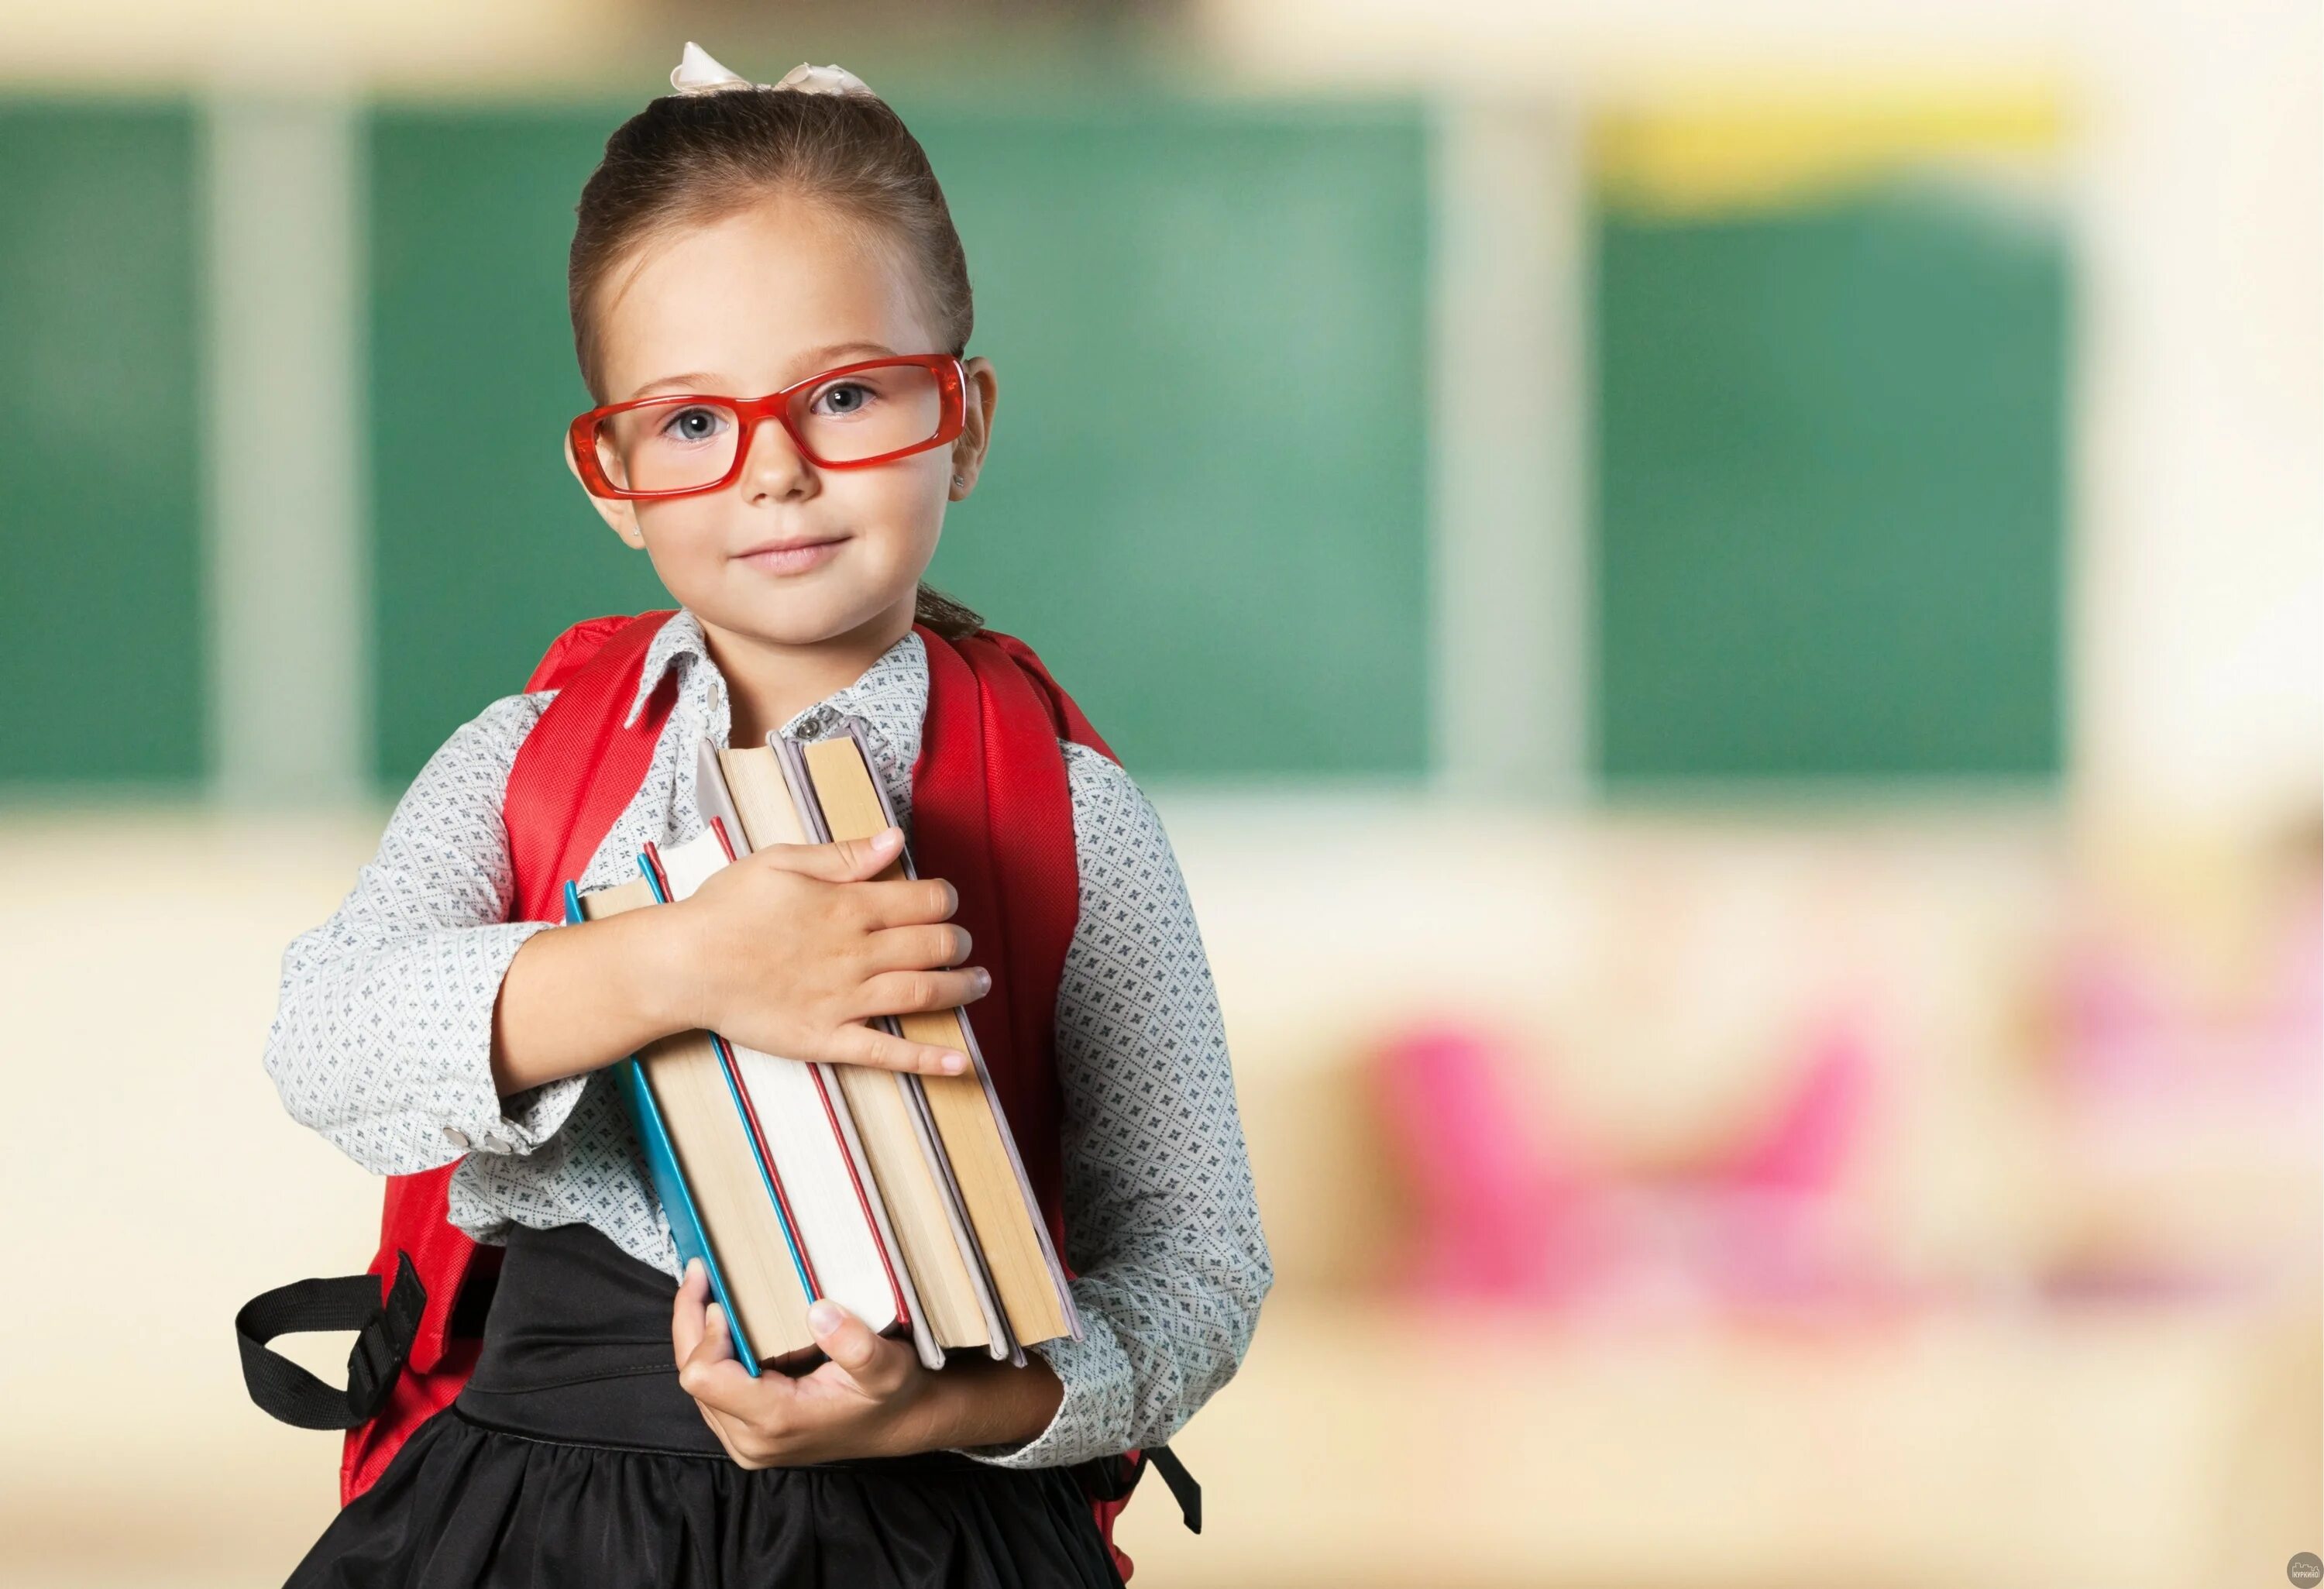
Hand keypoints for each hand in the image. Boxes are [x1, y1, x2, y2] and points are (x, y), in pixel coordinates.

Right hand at [665, 826, 984, 1075]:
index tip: (946, 903)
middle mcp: (855, 954)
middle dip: (959, 943)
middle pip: (933, 946)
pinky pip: (887, 1053)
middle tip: (963, 944)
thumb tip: (895, 841)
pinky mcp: (826, 1038)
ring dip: (962, 989)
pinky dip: (929, 1060)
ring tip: (979, 984)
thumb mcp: (782, 863)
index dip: (945, 900)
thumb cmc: (726, 908)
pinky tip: (962, 1062)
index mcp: (847, 906)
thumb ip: (844, 855)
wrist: (683, 965)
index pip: (924, 901)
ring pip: (923, 994)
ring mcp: (844, 1000)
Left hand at [672, 1257, 933, 1466]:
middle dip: (691, 1322)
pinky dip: (712, 1354)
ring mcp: (746, 1442)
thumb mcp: (888, 1366)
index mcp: (776, 1419)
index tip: (725, 1297)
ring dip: (699, 1337)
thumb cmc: (892, 1395)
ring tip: (708, 1291)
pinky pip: (711, 1392)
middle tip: (699, 1273)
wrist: (899, 1425)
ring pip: (697, 1385)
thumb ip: (856, 1344)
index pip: (705, 1376)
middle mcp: (751, 1439)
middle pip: (692, 1378)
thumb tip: (818, 1311)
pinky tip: (724, 1323)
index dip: (707, 1332)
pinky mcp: (746, 1436)